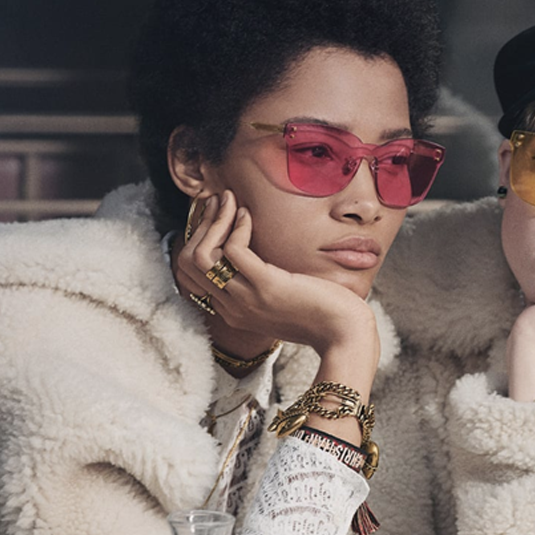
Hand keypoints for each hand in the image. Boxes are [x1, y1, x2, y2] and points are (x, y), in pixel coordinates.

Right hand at [174, 191, 380, 390]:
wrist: (345, 334)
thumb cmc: (322, 314)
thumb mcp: (283, 301)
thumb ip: (263, 285)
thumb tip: (257, 256)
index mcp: (234, 312)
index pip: (191, 277)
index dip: (196, 242)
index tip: (214, 218)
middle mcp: (233, 308)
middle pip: (189, 264)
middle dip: (200, 226)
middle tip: (218, 201)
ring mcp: (246, 299)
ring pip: (203, 256)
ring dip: (214, 221)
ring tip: (230, 200)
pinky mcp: (266, 286)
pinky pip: (234, 251)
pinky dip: (238, 227)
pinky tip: (250, 215)